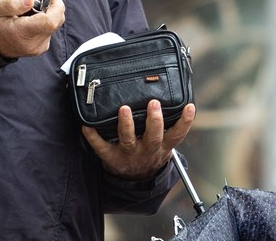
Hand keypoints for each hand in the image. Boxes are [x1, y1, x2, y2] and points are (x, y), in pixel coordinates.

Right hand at [0, 0, 64, 57]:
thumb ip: (12, 3)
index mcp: (23, 33)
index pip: (50, 21)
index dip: (56, 5)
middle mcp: (34, 44)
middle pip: (56, 21)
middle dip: (54, 4)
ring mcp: (38, 48)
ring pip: (55, 25)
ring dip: (50, 11)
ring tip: (35, 3)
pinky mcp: (40, 48)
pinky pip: (51, 30)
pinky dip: (47, 18)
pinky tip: (35, 14)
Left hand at [82, 99, 196, 179]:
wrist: (136, 179)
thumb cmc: (150, 152)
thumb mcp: (164, 144)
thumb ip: (168, 125)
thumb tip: (175, 97)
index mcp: (162, 146)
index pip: (177, 134)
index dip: (185, 121)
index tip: (188, 106)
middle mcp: (147, 150)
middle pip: (153, 137)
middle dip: (154, 121)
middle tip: (153, 103)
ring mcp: (129, 154)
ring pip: (128, 140)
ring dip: (126, 125)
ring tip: (124, 109)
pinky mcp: (111, 157)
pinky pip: (101, 147)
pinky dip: (93, 137)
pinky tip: (87, 126)